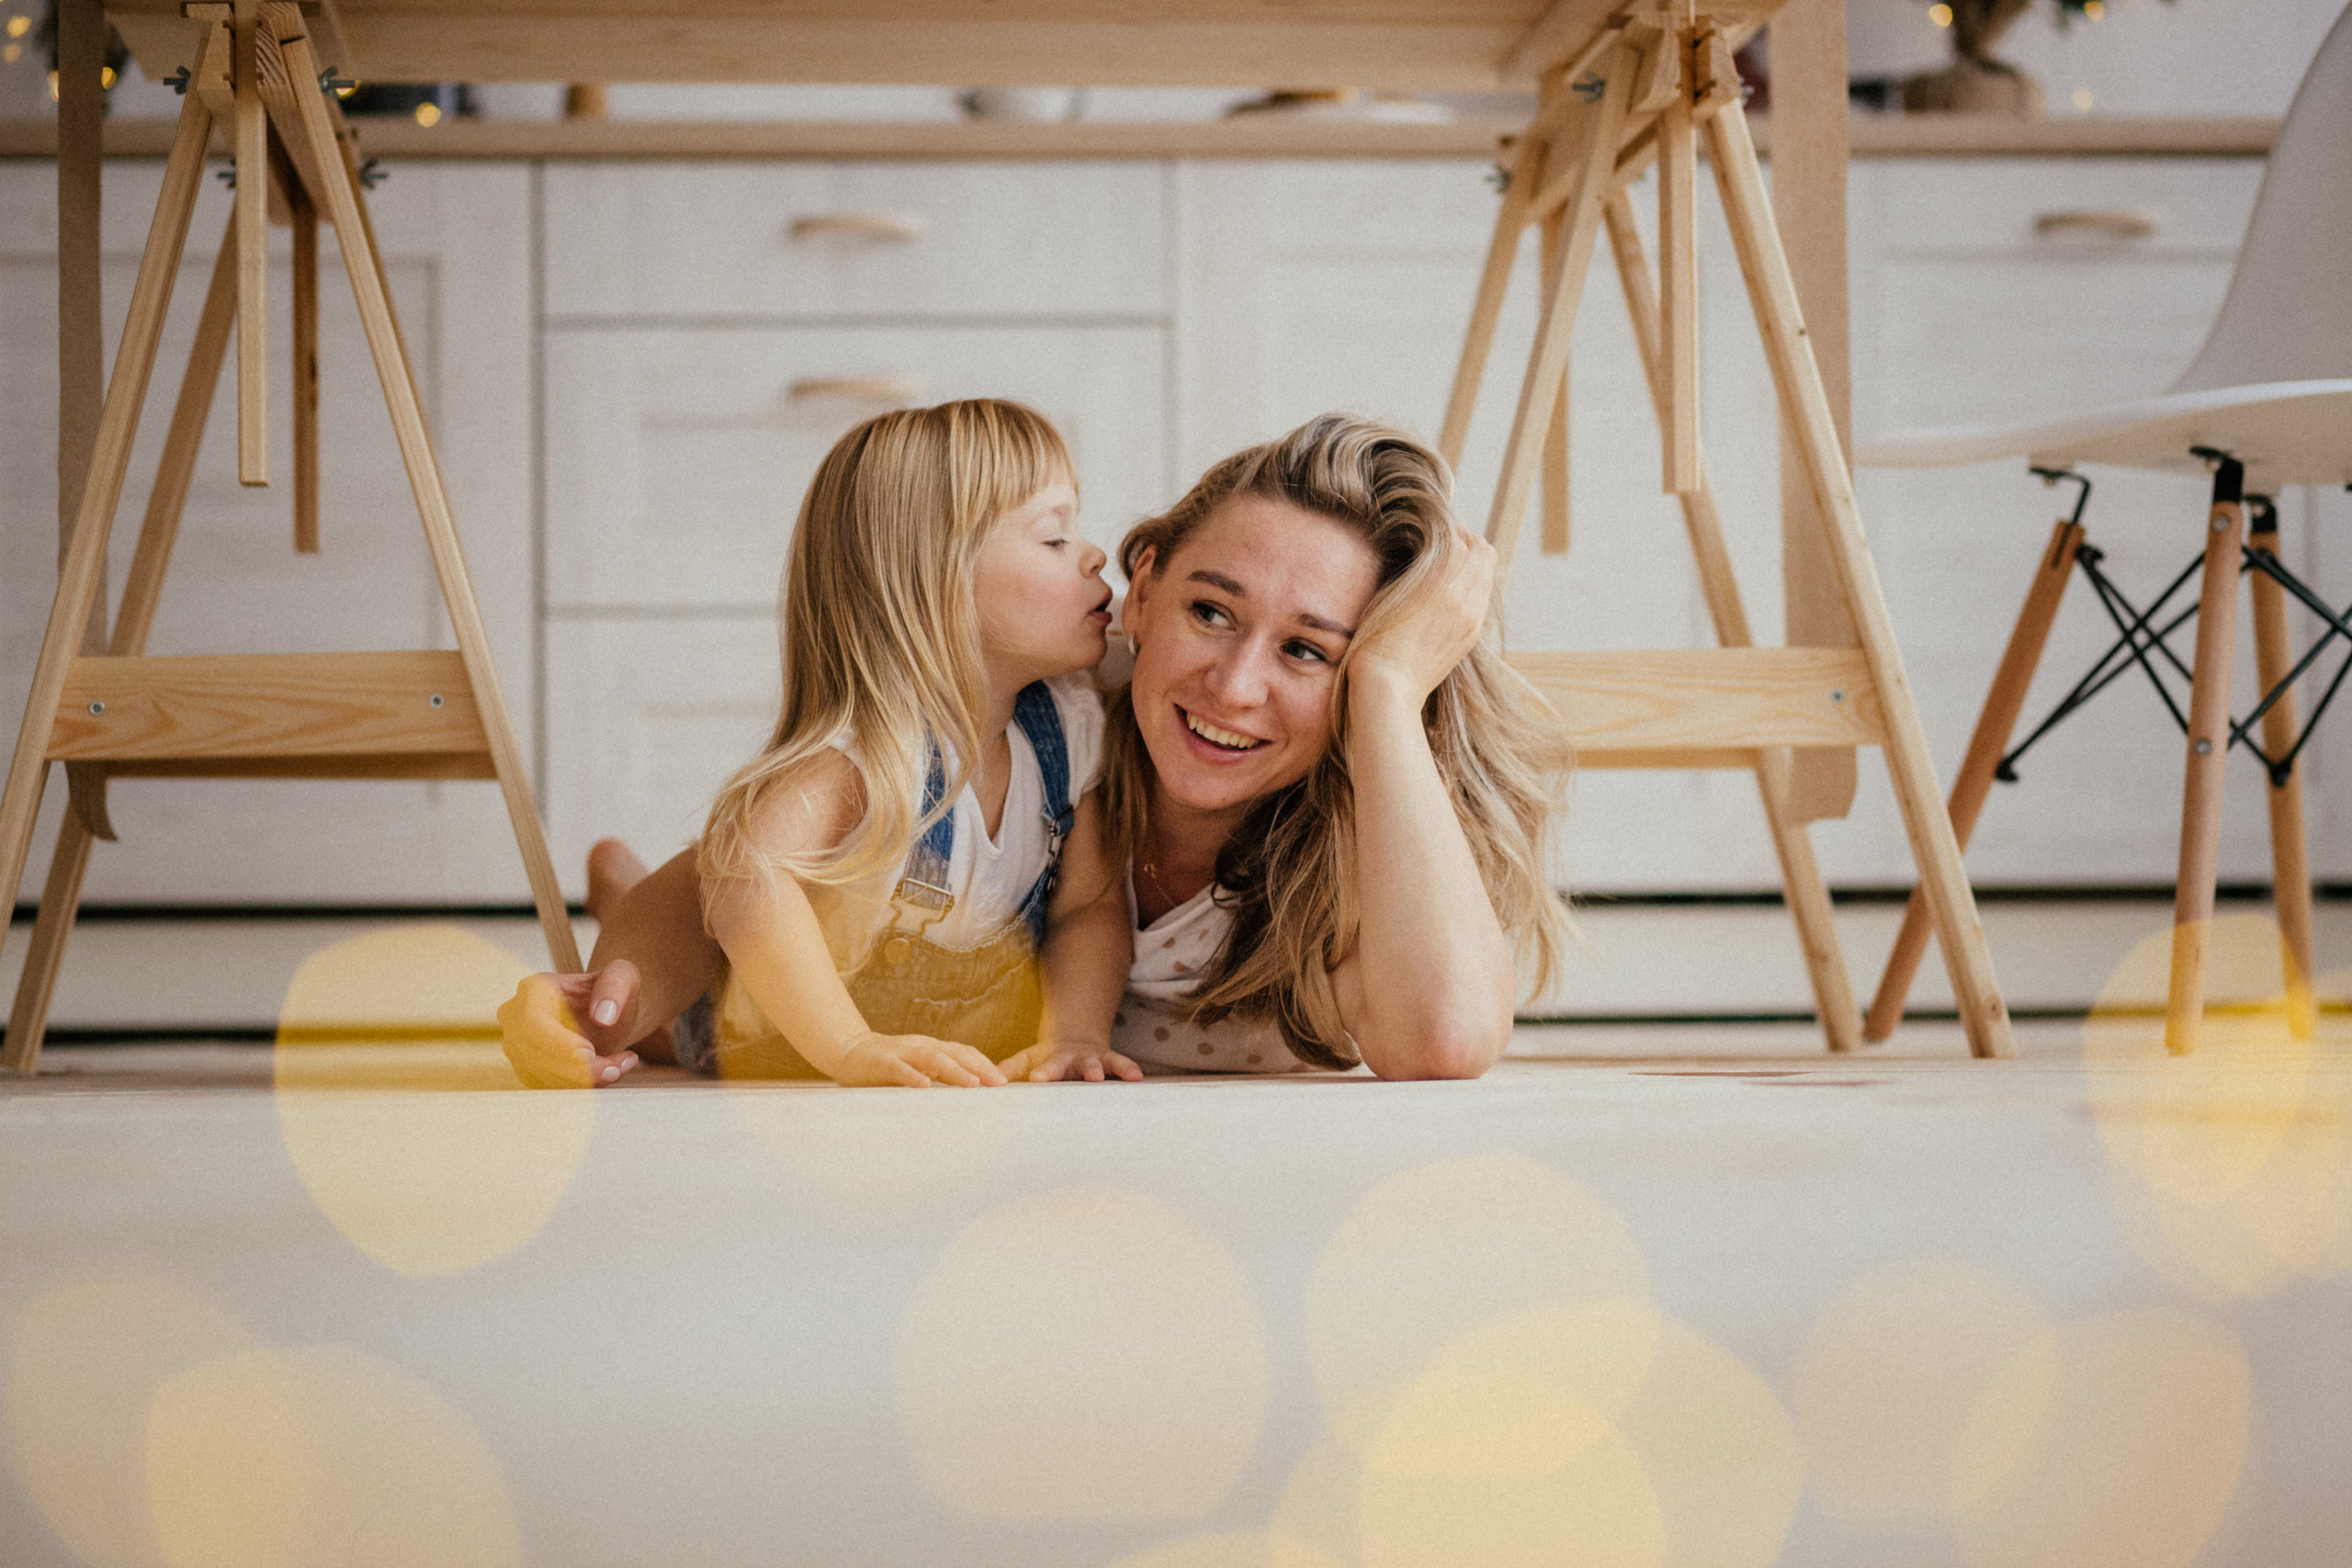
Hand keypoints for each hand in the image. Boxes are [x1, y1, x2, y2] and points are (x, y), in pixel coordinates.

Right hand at [497, 964, 643, 1087]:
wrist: (606, 1014)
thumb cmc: (610, 991)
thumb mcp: (623, 976)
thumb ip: (615, 986)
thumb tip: (602, 1015)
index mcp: (533, 989)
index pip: (532, 1023)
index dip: (558, 1044)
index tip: (590, 1054)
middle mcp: (516, 1018)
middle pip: (534, 1055)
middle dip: (578, 1070)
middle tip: (614, 1068)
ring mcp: (519, 1047)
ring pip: (543, 1076)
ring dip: (586, 1080)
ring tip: (619, 1066)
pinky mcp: (530, 1070)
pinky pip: (552, 1088)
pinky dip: (585, 1086)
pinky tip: (611, 1070)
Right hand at [833, 1031, 1008, 1087]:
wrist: (849, 1053)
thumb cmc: (888, 1068)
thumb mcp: (918, 1070)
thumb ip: (938, 1078)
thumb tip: (969, 1096)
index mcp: (933, 1049)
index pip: (964, 1053)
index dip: (985, 1064)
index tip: (1004, 1082)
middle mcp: (922, 1046)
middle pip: (955, 1053)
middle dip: (980, 1068)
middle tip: (999, 1084)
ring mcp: (902, 1052)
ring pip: (932, 1057)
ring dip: (954, 1071)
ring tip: (972, 1085)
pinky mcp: (882, 1062)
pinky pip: (899, 1068)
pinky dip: (913, 1076)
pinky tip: (924, 1087)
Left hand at [999, 1040, 1144, 1082]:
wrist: (1077, 1037)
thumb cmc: (1048, 1058)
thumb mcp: (1027, 1060)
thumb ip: (1009, 1071)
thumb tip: (982, 1084)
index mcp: (1053, 1061)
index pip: (1047, 1068)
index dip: (1044, 1073)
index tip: (1038, 1079)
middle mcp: (1074, 1059)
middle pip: (1078, 1064)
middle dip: (1083, 1070)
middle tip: (1090, 1077)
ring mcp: (1094, 1059)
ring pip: (1102, 1063)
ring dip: (1107, 1069)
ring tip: (1108, 1076)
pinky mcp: (1111, 1062)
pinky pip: (1121, 1065)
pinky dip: (1129, 1070)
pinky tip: (1137, 1077)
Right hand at [1347, 526, 1494, 706]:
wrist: (1390, 686)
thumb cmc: (1378, 638)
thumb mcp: (1392, 591)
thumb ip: (1418, 565)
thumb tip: (1429, 546)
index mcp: (1444, 583)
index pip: (1463, 539)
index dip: (1447, 530)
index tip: (1430, 531)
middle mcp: (1466, 599)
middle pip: (1485, 553)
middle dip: (1467, 542)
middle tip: (1444, 544)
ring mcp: (1472, 619)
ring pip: (1487, 575)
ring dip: (1472, 565)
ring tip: (1447, 568)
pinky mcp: (1471, 636)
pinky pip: (1482, 599)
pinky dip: (1472, 587)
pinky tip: (1449, 594)